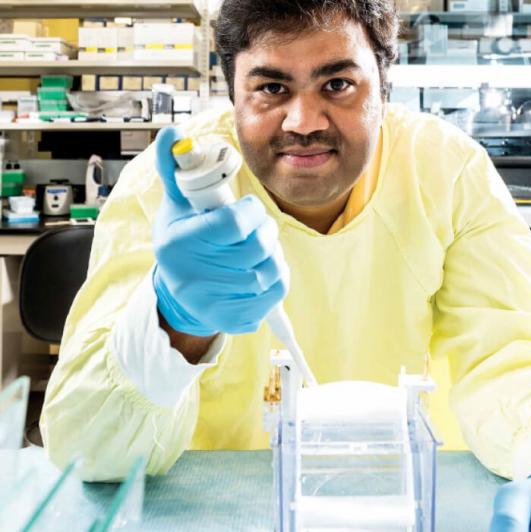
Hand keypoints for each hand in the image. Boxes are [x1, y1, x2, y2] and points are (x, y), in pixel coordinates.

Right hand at [152, 126, 287, 336]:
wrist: (179, 293)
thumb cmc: (184, 239)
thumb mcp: (176, 204)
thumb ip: (176, 167)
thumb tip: (172, 132)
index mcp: (179, 242)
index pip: (234, 224)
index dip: (251, 212)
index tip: (248, 209)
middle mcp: (193, 276)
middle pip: (257, 248)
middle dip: (267, 232)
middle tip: (260, 228)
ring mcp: (213, 302)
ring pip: (270, 272)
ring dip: (274, 255)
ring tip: (261, 248)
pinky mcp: (233, 320)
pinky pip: (275, 296)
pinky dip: (278, 278)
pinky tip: (263, 269)